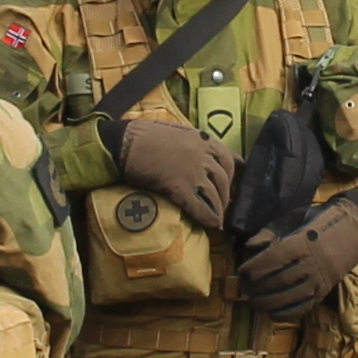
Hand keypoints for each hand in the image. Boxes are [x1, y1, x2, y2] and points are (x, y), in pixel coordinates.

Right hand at [111, 113, 234, 229]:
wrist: (125, 142)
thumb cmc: (144, 134)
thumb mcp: (176, 132)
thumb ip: (191, 142)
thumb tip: (196, 153)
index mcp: (202, 139)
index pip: (228, 157)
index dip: (232, 173)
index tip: (232, 182)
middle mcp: (202, 155)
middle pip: (223, 179)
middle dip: (225, 195)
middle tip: (222, 205)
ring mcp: (193, 172)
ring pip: (215, 195)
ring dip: (218, 210)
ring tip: (217, 220)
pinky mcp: (180, 188)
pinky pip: (200, 206)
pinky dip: (207, 218)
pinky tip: (211, 225)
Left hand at [237, 194, 357, 319]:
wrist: (353, 231)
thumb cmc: (316, 223)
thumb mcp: (293, 218)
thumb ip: (270, 231)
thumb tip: (250, 246)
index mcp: (304, 242)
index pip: (275, 258)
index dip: (256, 267)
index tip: (242, 272)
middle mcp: (313, 263)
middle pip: (279, 280)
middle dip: (257, 287)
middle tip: (243, 288)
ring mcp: (320, 280)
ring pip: (289, 297)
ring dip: (267, 303)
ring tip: (252, 301)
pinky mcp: (324, 292)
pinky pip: (303, 308)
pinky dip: (286, 314)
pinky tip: (271, 313)